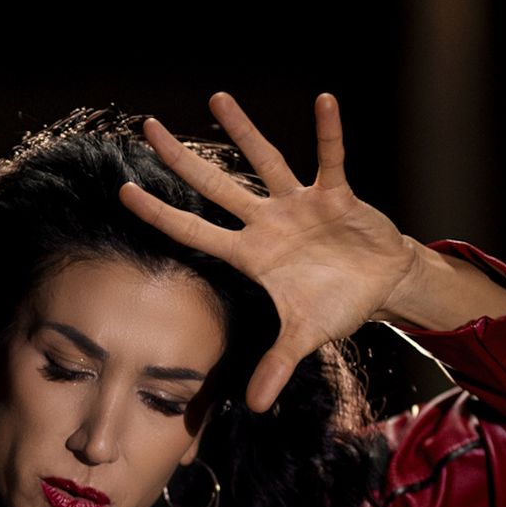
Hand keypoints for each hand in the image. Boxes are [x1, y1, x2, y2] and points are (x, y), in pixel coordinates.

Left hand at [119, 90, 421, 412]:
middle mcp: (268, 224)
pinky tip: (323, 101)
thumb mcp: (303, 338)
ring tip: (216, 99)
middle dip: (183, 160)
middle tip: (147, 127)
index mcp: (252, 256)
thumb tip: (254, 407)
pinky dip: (329, 133)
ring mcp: (300, 205)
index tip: (124, 192)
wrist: (381, 284)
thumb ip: (275, 367)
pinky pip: (331, 159)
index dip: (160, 215)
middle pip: (215, 187)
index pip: (194, 232)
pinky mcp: (337, 195)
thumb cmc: (335, 305)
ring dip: (243, 131)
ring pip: (265, 160)